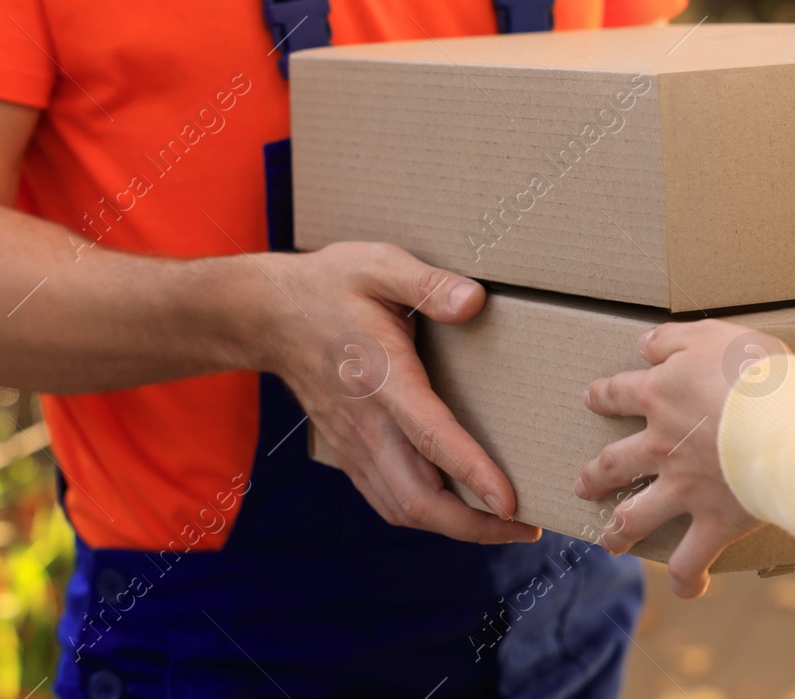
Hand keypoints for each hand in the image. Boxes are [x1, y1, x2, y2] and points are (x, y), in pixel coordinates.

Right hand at [259, 241, 539, 544]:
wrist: (267, 315)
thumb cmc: (329, 286)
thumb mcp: (378, 265)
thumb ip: (428, 283)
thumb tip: (474, 302)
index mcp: (381, 377)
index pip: (430, 435)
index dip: (472, 472)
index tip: (510, 502)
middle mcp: (366, 423)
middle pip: (418, 498)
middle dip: (474, 525)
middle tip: (527, 528)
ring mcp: (354, 443)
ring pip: (403, 508)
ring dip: (454, 528)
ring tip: (503, 526)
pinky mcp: (349, 451)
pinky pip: (387, 499)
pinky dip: (425, 516)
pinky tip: (456, 512)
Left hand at [575, 319, 764, 597]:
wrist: (782, 420)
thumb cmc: (752, 370)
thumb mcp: (709, 334)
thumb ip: (673, 339)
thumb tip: (645, 344)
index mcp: (657, 397)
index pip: (616, 393)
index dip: (601, 395)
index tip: (591, 398)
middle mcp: (660, 446)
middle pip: (614, 464)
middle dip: (595, 476)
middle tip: (583, 485)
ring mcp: (683, 488)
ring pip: (637, 515)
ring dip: (619, 531)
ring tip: (609, 541)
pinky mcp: (714, 521)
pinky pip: (693, 558)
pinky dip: (689, 578)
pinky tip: (687, 589)